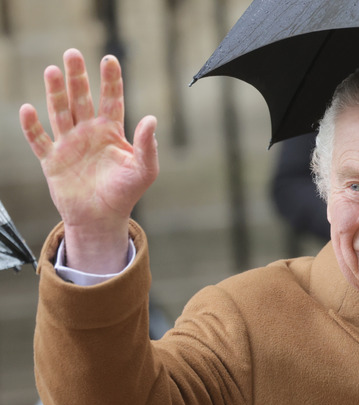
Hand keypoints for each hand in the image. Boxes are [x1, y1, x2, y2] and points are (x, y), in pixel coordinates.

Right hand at [19, 48, 157, 272]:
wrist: (103, 218)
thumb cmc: (126, 192)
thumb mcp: (145, 170)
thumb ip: (148, 145)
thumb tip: (151, 118)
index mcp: (111, 131)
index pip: (111, 99)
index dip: (110, 80)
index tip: (109, 58)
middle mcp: (88, 132)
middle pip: (81, 99)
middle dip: (77, 77)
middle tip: (73, 53)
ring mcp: (68, 144)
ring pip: (60, 112)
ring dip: (55, 93)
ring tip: (52, 70)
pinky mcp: (52, 160)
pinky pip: (39, 140)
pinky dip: (32, 126)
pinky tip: (28, 109)